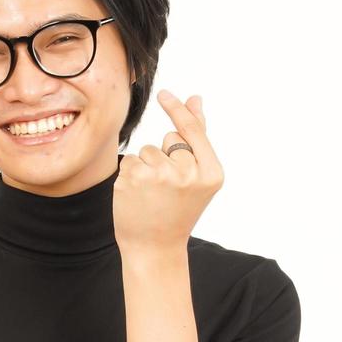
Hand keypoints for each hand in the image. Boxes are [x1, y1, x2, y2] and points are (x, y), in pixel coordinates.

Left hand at [113, 90, 224, 252]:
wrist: (155, 247)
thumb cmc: (178, 210)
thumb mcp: (197, 177)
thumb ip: (197, 137)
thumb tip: (196, 98)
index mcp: (211, 173)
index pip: (193, 130)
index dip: (178, 110)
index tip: (164, 94)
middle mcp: (188, 173)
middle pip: (169, 139)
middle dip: (166, 155)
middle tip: (169, 188)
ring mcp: (161, 175)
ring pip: (148, 149)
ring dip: (147, 165)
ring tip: (153, 193)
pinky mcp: (134, 178)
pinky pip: (130, 160)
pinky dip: (131, 174)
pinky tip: (138, 195)